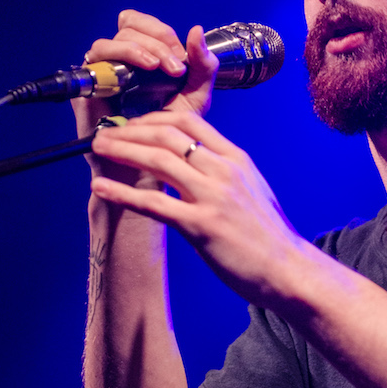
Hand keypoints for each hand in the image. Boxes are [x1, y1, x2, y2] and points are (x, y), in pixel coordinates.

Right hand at [73, 10, 217, 181]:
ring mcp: (101, 75)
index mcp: (143, 58)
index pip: (143, 24)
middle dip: (157, 41)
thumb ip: (202, 65)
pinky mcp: (88, 89)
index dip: (162, 32)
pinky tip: (144, 71)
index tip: (184, 58)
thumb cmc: (172, 133)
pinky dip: (122, 58)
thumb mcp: (195, 95)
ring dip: (139, 48)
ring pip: (109, 41)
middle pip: (127, 26)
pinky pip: (96, 61)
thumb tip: (197, 30)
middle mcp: (119, 63)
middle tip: (176, 66)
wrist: (154, 166)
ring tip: (160, 68)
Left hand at [89, 109, 302, 303]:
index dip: (153, 118)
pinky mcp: (202, 226)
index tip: (132, 125)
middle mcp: (225, 170)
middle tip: (105, 134)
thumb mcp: (251, 188)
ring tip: (96, 149)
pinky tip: (101, 188)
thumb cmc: (268, 234)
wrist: (289, 270)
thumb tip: (193, 161)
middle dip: (130, 129)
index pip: (189, 121)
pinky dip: (122, 192)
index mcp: (236, 159)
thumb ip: (223, 170)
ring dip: (122, 151)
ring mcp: (213, 197)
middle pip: (168, 134)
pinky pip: (153, 204)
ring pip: (158, 161)